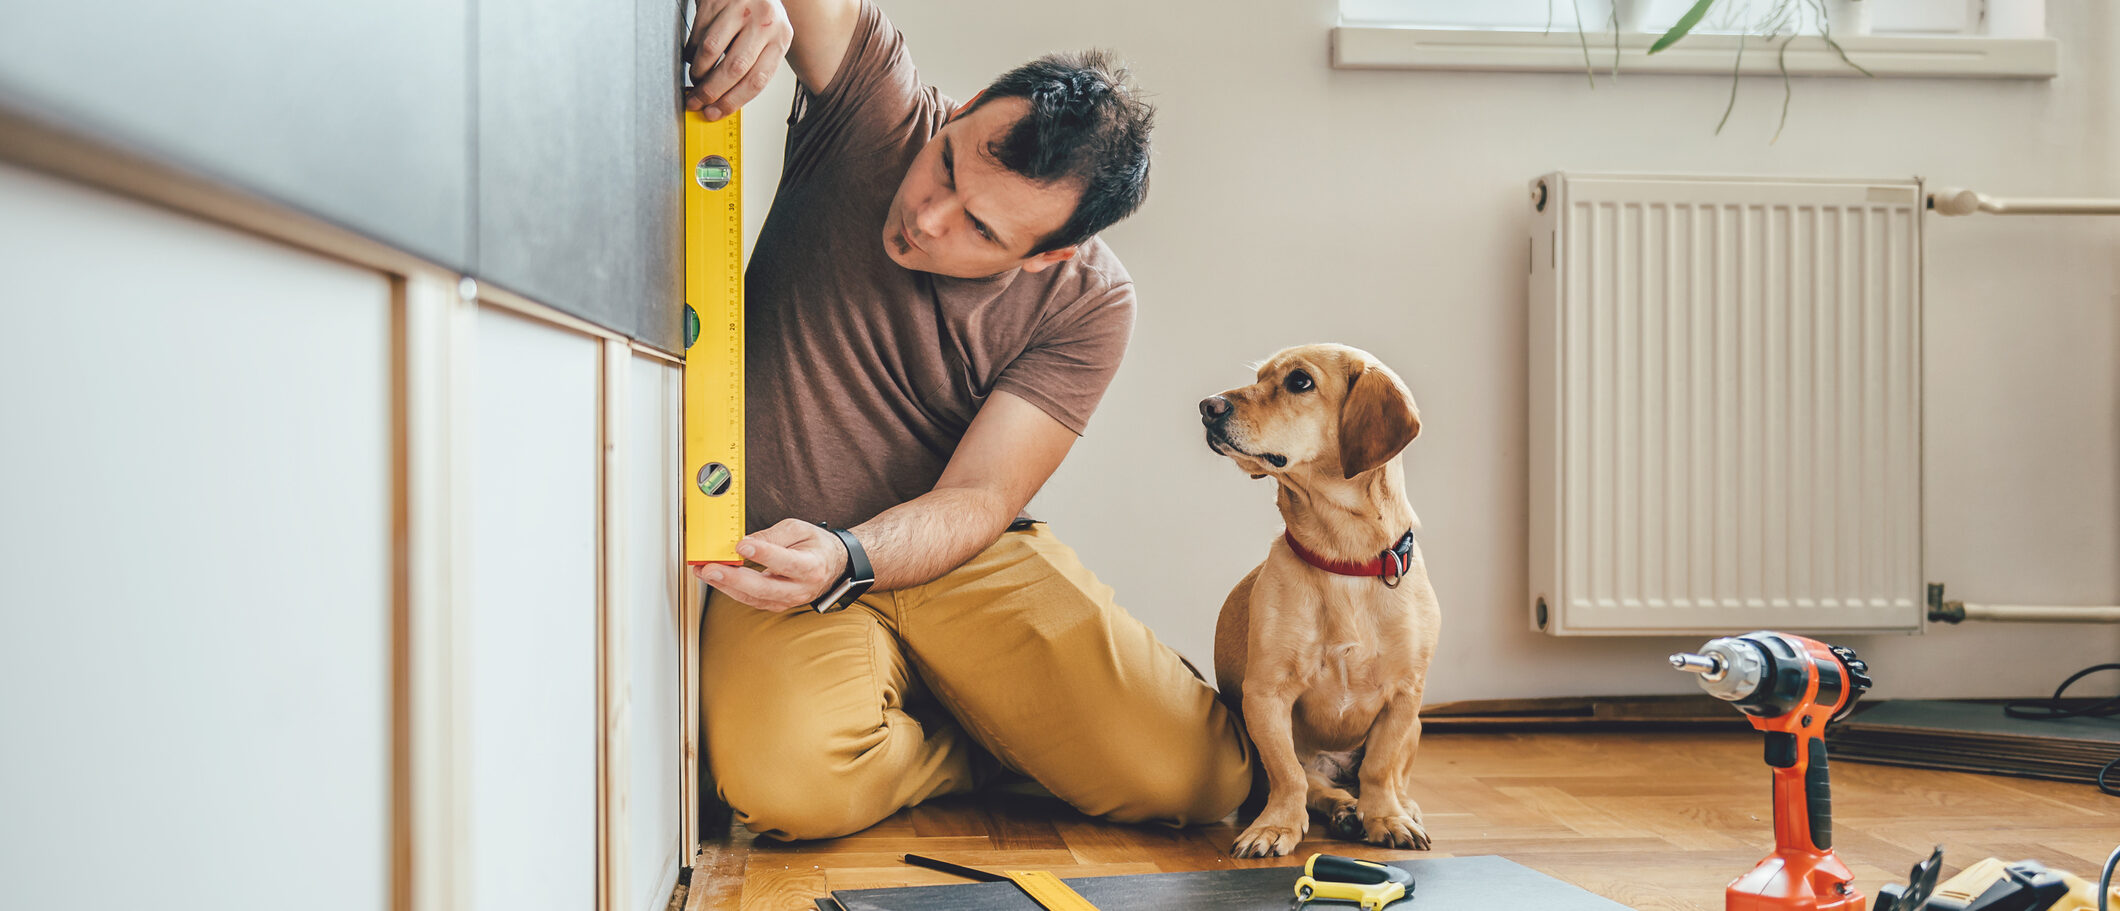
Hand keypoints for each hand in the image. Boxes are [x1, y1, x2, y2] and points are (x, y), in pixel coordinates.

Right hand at [684, 0, 793, 119]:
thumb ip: (752, 68)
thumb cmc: (759, 17)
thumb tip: (724, 102)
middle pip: (734, 68)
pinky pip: (698, 34)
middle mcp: (763, 22)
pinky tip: (694, 56)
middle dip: (711, 92)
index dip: (732, 101)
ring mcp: (740, 9)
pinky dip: (692, 51)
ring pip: (711, 51)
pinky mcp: (716, 1)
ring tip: (696, 78)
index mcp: (781, 38)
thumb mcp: (767, 41)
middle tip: (698, 101)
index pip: (757, 80)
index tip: (715, 113)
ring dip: (698, 72)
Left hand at [691, 518, 849, 611]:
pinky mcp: (776, 605)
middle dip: (733, 578)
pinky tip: (716, 578)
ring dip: (725, 585)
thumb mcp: (799, 529)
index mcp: (811, 567)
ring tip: (704, 571)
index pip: (785, 562)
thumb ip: (773, 536)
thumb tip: (746, 543)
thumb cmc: (814, 546)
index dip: (763, 554)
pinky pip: (750, 600)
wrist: (831, 566)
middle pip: (763, 588)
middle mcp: (800, 588)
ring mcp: (788, 601)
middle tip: (711, 567)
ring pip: (752, 597)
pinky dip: (731, 589)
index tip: (741, 546)